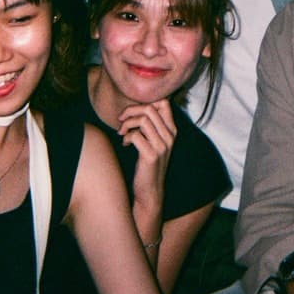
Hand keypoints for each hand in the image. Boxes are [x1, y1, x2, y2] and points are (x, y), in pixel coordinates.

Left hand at [118, 99, 177, 221]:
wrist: (151, 190)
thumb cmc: (148, 164)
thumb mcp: (155, 142)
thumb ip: (151, 125)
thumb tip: (137, 107)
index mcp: (172, 130)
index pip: (164, 103)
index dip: (145, 102)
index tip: (134, 112)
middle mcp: (169, 136)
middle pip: (149, 108)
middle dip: (130, 111)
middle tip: (121, 120)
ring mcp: (162, 146)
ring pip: (142, 120)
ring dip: (127, 124)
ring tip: (122, 133)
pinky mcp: (151, 155)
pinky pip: (135, 135)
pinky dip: (126, 137)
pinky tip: (125, 144)